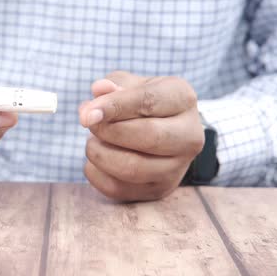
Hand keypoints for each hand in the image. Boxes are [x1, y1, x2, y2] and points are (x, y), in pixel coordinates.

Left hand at [79, 71, 203, 201]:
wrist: (161, 131)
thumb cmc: (141, 102)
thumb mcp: (129, 85)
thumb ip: (113, 85)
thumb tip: (98, 90)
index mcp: (183, 99)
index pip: (148, 102)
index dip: (113, 107)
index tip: (86, 115)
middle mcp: (189, 135)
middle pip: (148, 137)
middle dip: (108, 131)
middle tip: (88, 124)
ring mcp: (178, 167)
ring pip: (133, 168)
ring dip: (100, 154)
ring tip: (93, 141)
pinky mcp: (160, 190)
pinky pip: (119, 189)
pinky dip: (96, 174)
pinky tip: (96, 160)